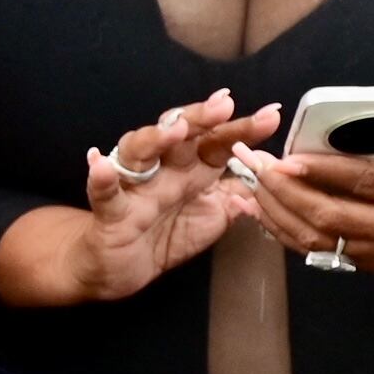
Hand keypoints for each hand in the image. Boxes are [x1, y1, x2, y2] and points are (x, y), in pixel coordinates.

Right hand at [75, 92, 276, 298]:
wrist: (122, 267)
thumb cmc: (168, 233)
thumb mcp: (215, 215)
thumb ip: (242, 195)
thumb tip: (274, 177)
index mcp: (192, 168)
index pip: (218, 142)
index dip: (243, 129)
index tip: (271, 116)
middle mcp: (163, 168)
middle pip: (180, 135)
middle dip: (202, 118)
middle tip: (224, 105)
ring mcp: (135, 186)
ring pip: (139, 152)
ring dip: (156, 137)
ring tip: (174, 128)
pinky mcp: (110, 211)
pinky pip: (104, 193)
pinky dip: (102, 178)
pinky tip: (99, 164)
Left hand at [245, 108, 373, 284]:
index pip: (368, 184)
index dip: (325, 171)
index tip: (288, 156)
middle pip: (331, 214)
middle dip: (285, 190)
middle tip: (255, 164)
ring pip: (318, 237)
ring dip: (277, 212)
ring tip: (249, 184)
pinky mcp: (372, 266)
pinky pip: (320, 252)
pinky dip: (286, 233)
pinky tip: (263, 212)